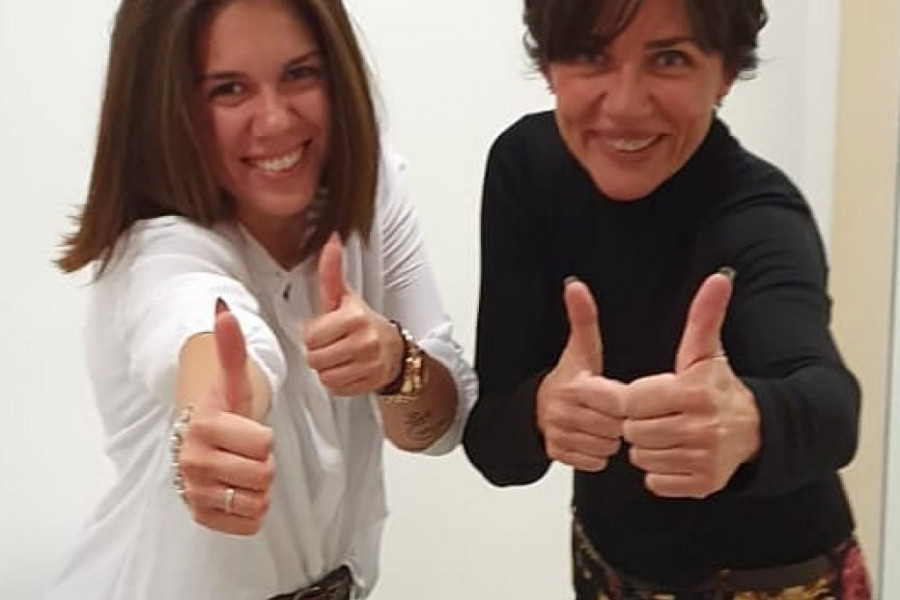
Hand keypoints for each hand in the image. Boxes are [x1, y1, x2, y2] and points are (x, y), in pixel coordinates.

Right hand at [178, 300, 273, 534]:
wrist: (200, 440)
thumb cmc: (225, 411)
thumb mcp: (234, 380)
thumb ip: (231, 348)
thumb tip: (224, 309)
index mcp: (204, 426)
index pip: (264, 445)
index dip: (265, 439)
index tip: (248, 431)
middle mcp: (193, 461)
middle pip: (263, 475)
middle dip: (263, 464)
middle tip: (246, 453)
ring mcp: (194, 491)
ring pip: (257, 501)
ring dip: (258, 488)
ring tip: (241, 469)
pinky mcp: (199, 516)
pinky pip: (248, 523)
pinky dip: (251, 511)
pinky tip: (236, 490)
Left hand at [305, 234, 403, 395]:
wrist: (395, 349)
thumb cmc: (363, 322)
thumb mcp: (345, 297)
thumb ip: (331, 272)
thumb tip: (332, 240)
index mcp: (354, 317)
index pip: (311, 337)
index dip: (315, 335)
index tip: (328, 331)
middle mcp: (364, 341)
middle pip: (315, 359)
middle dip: (320, 353)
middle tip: (333, 345)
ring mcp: (369, 365)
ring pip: (325, 376)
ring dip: (328, 370)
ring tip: (341, 358)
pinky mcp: (370, 383)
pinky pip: (337, 389)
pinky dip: (339, 383)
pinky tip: (349, 369)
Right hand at [537, 278, 625, 471]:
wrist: (536, 408)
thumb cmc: (569, 378)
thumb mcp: (580, 349)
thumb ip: (583, 318)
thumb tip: (575, 285)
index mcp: (574, 387)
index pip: (617, 403)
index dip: (622, 401)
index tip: (614, 395)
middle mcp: (563, 413)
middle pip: (615, 427)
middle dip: (616, 421)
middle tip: (606, 410)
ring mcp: (559, 435)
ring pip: (607, 447)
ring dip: (608, 439)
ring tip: (598, 423)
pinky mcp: (558, 454)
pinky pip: (594, 462)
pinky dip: (596, 454)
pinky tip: (590, 438)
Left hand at [623, 271, 760, 498]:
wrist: (756, 430)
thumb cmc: (717, 386)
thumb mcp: (706, 352)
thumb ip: (704, 316)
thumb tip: (720, 276)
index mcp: (693, 392)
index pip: (632, 400)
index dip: (636, 398)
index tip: (651, 395)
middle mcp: (700, 428)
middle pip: (633, 431)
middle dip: (639, 424)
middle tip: (659, 416)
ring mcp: (703, 459)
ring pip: (641, 458)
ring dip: (648, 448)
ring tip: (668, 433)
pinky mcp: (703, 484)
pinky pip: (655, 482)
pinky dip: (660, 472)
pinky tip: (677, 454)